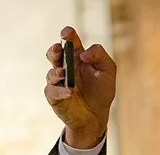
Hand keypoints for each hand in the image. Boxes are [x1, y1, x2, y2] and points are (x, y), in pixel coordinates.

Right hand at [44, 26, 116, 148]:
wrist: (96, 116)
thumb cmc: (101, 91)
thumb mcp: (108, 70)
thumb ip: (100, 56)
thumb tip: (83, 54)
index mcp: (77, 56)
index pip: (70, 41)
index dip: (67, 34)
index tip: (67, 32)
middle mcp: (65, 66)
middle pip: (54, 54)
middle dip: (54, 50)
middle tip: (58, 50)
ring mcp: (58, 81)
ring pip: (51, 72)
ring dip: (56, 72)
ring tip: (63, 73)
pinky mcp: (54, 96)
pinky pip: (53, 91)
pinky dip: (60, 91)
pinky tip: (70, 92)